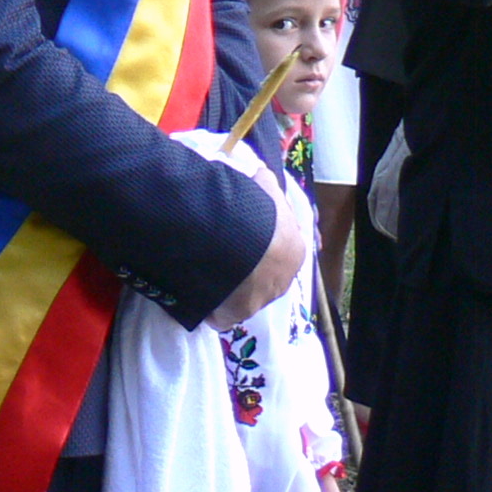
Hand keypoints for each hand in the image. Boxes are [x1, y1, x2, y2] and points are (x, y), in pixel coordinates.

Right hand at [210, 166, 311, 327]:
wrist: (231, 240)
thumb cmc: (252, 211)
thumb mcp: (262, 187)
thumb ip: (264, 185)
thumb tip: (260, 176)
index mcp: (293, 250)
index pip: (280, 249)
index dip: (261, 240)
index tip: (242, 233)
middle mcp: (281, 281)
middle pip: (264, 276)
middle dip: (247, 267)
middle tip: (221, 251)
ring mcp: (258, 302)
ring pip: (243, 296)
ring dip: (228, 287)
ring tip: (205, 270)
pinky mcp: (233, 316)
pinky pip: (220, 314)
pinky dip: (210, 307)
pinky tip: (197, 292)